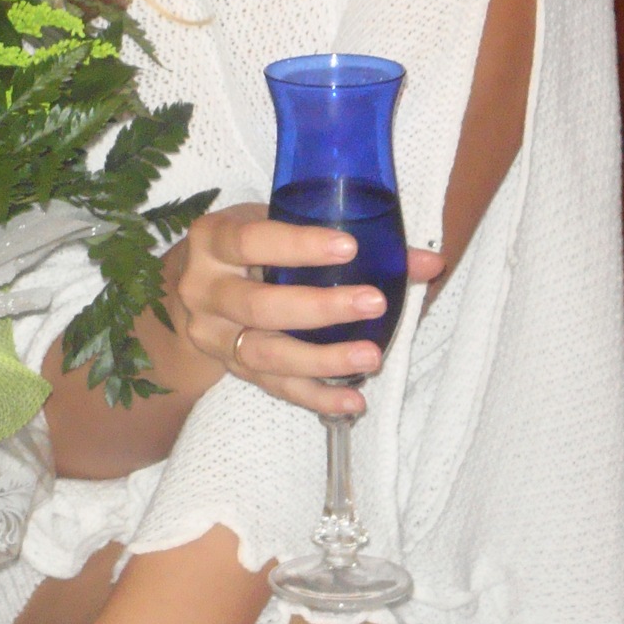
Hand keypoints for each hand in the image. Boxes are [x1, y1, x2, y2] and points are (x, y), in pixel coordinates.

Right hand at [176, 203, 444, 415]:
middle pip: (258, 306)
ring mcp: (214, 335)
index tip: (349, 247)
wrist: (194, 285)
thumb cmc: (247, 246)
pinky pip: (275, 388)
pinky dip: (316, 397)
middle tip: (373, 303)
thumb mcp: (277, 223)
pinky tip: (353, 401)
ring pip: (265, 354)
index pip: (250, 241)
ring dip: (321, 359)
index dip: (298, 246)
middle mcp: (204, 289)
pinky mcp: (231, 368)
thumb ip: (342, 238)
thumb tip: (429, 262)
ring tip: (371, 357)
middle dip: (319, 308)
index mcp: (212, 240)